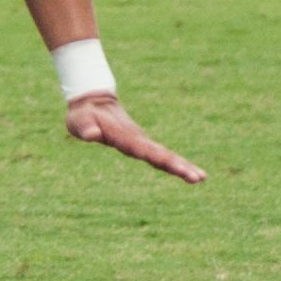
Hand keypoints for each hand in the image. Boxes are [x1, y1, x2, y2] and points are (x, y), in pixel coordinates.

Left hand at [65, 94, 205, 183]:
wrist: (94, 102)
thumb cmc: (84, 115)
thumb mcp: (79, 121)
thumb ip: (85, 128)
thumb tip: (92, 135)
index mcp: (125, 136)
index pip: (147, 151)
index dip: (163, 160)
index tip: (180, 169)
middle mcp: (138, 139)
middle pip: (162, 155)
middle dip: (180, 166)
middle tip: (200, 178)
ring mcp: (141, 142)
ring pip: (164, 156)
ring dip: (182, 166)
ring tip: (201, 178)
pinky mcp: (141, 145)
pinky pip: (159, 156)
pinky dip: (173, 164)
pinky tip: (186, 172)